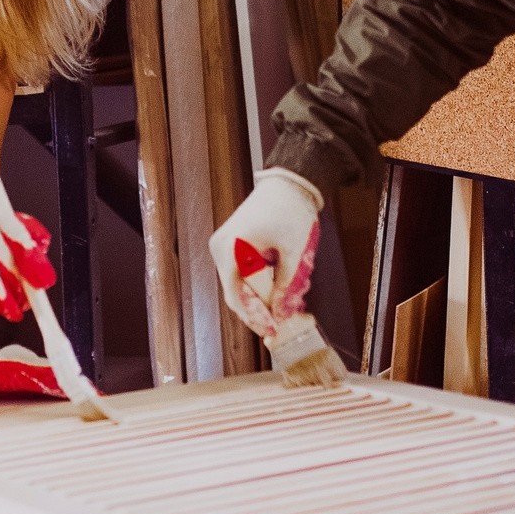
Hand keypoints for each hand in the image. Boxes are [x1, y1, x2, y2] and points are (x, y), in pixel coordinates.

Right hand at [210, 170, 322, 336]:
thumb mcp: (294, 254)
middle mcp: (220, 248)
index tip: (273, 329)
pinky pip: (241, 272)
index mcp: (231, 249)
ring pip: (240, 284)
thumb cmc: (290, 210)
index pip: (238, 297)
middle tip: (281, 321)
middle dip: (260, 309)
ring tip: (284, 302)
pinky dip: (258, 282)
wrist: (288, 184)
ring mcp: (223, 246)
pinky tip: (277, 285)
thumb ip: (286, 287)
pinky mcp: (230, 244)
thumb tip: (281, 313)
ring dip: (261, 296)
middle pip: (237, 293)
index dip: (256, 318)